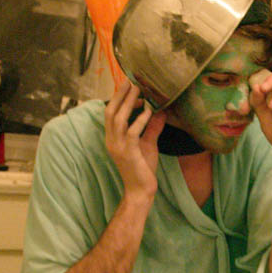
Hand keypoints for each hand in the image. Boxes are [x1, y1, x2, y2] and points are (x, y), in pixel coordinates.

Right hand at [104, 80, 165, 199]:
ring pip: (118, 119)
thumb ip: (152, 128)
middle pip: (110, 111)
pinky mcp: (128, 153)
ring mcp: (118, 147)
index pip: (110, 113)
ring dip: (128, 103)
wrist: (140, 191)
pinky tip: (149, 111)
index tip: (131, 88)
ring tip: (138, 90)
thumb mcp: (148, 145)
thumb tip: (161, 112)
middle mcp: (111, 140)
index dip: (118, 99)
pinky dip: (140, 120)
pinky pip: (132, 132)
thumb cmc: (143, 170)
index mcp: (112, 138)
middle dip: (119, 94)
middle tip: (130, 80)